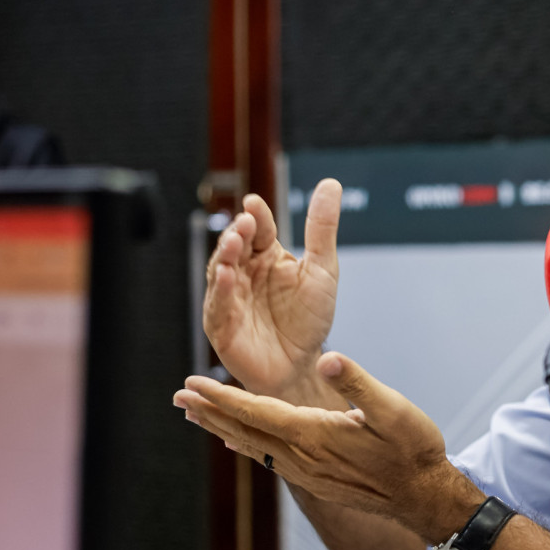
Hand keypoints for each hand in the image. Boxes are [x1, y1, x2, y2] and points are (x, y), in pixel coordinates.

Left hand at [174, 352, 483, 542]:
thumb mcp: (393, 408)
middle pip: (245, 431)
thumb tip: (328, 358)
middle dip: (210, 412)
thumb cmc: (413, 449)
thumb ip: (357, 382)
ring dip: (223, 429)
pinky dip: (247, 447)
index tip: (192, 383)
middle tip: (179, 398)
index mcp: (315, 434)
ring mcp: (308, 472)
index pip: (256, 411)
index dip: (222, 396)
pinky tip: (239, 443)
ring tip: (200, 416)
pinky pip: (270, 461)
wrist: (424, 495)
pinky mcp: (316, 480)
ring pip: (253, 447)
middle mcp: (303, 456)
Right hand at [204, 179, 342, 404]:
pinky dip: (222, 291)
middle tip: (245, 223)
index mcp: (266, 256)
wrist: (305, 366)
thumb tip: (330, 183)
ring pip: (221, 272)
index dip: (256, 216)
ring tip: (233, 243)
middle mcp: (245, 273)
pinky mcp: (223, 326)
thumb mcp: (322, 269)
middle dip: (237, 233)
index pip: (259, 229)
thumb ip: (322, 228)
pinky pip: (219, 306)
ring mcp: (231, 298)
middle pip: (235, 247)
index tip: (255, 204)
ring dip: (225, 256)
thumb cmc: (310, 319)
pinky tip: (228, 278)